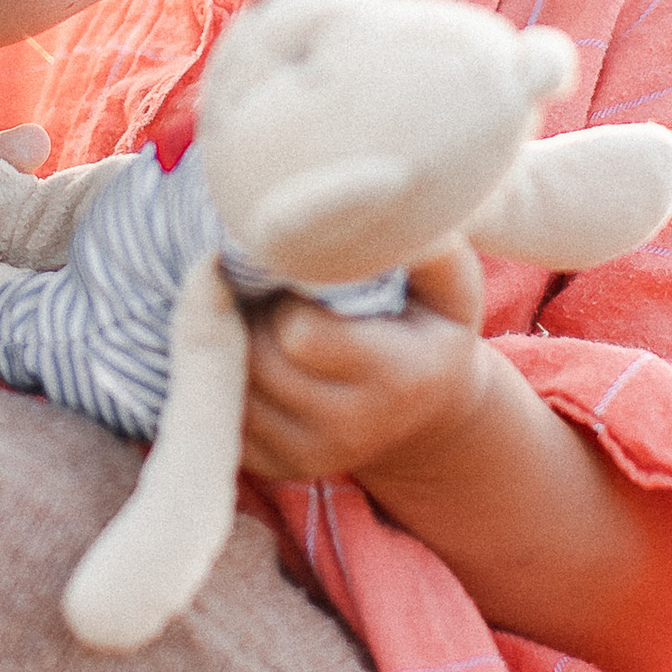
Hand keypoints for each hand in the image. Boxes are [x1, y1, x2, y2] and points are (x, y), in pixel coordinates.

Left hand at [237, 238, 493, 489]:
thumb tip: (383, 203)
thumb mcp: (450, 286)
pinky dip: (221, 378)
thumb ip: (427, 247)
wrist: (426, 412)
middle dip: (248, 315)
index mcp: (398, 379)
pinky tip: (246, 349)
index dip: (283, 292)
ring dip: (227, 344)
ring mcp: (311, 456)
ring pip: (230, 389)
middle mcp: (352, 430)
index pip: (300, 334)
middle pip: (257, 360)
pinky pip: (222, 416)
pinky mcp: (278, 468)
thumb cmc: (431, 328)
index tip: (290, 268)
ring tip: (253, 312)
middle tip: (260, 284)